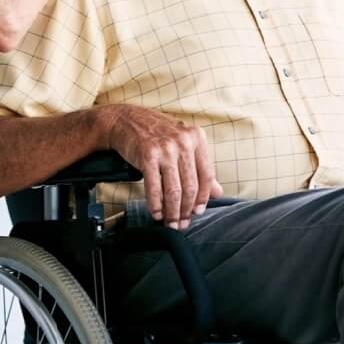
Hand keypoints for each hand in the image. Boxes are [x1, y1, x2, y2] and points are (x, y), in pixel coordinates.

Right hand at [107, 106, 221, 228]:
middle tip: (182, 223)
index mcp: (196, 137)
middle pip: (191, 186)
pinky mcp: (147, 155)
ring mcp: (165, 148)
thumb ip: (200, 167)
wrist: (125, 120)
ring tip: (171, 222)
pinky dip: (156, 205)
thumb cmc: (156, 132)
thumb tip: (217, 192)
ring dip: (172, 212)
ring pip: (174, 190)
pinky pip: (154, 188)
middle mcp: (183, 141)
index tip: (198, 212)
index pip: (207, 175)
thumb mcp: (182, 143)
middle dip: (187, 210)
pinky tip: (156, 213)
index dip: (203, 198)